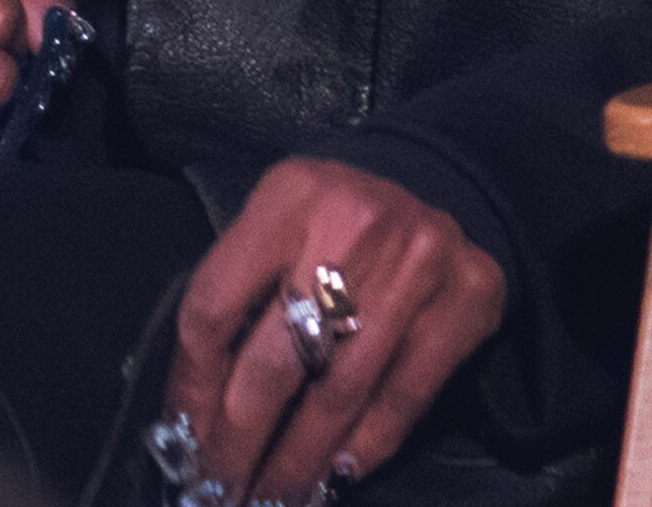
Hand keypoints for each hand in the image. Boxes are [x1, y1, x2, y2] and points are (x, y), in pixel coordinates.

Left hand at [165, 157, 505, 503]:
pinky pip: (405, 395)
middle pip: (276, 359)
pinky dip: (369, 444)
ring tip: (275, 494)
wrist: (441, 176)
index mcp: (288, 195)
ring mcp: (417, 259)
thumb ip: (242, 292)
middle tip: (220, 488)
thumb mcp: (279, 221)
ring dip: (300, 459)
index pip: (216, 304)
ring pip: (340, 391)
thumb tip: (199, 402)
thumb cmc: (338, 218)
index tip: (183, 436)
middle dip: (241, 441)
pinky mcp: (467, 295)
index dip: (193, 384)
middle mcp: (352, 223)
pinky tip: (339, 471)